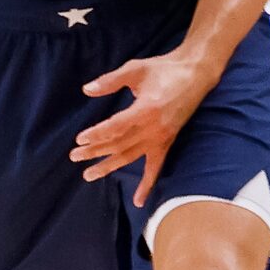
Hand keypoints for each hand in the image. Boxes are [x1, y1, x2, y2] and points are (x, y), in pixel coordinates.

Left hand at [72, 52, 209, 204]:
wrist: (195, 74)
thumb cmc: (164, 69)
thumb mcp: (135, 69)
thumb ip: (110, 81)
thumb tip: (87, 90)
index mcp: (146, 109)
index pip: (116, 127)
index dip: (97, 134)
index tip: (80, 139)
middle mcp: (153, 128)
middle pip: (119, 144)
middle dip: (95, 151)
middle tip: (74, 156)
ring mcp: (161, 138)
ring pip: (131, 156)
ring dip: (109, 166)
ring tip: (88, 174)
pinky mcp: (167, 142)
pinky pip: (156, 167)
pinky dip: (147, 184)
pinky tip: (138, 201)